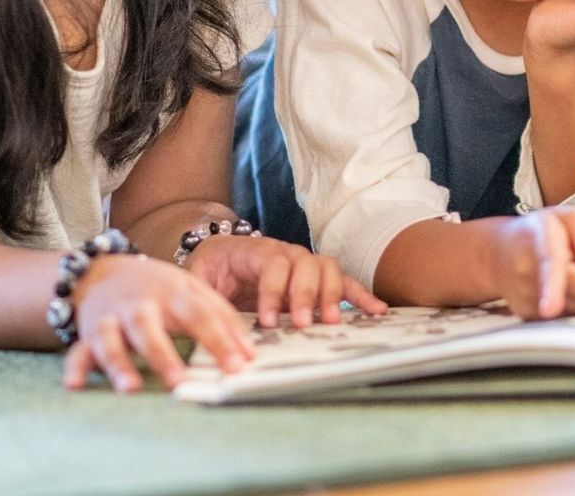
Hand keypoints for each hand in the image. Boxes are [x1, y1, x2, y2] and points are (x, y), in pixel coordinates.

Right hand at [62, 253, 255, 393]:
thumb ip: (222, 315)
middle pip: (149, 329)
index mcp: (171, 293)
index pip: (199, 316)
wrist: (102, 270)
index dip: (219, 341)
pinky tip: (75, 384)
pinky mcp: (87, 334)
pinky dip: (75, 368)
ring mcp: (111, 320)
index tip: (237, 366)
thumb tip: (250, 351)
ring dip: (119, 364)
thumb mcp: (191, 289)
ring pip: (111, 341)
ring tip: (130, 388)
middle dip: (163, 355)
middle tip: (179, 381)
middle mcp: (139, 306)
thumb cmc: (156, 286)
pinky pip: (78, 351)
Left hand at [186, 233, 387, 328]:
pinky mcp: (316, 280)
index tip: (265, 321)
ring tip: (330, 322)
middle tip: (300, 324)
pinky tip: (376, 311)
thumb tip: (206, 318)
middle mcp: (285, 252)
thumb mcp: (197, 276)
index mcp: (255, 250)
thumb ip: (202, 292)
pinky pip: (343, 282)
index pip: (273, 264)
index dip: (272, 291)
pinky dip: (360, 295)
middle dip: (305, 294)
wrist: (220, 255)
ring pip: (327, 268)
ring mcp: (304, 264)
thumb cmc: (210, 268)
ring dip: (331, 295)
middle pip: (305, 264)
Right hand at [486, 206, 574, 318]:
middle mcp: (527, 273)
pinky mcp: (532, 319)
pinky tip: (565, 288)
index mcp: (538, 238)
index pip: (549, 264)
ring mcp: (526, 300)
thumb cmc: (541, 232)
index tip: (550, 309)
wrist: (499, 255)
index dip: (552, 286)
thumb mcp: (569, 218)